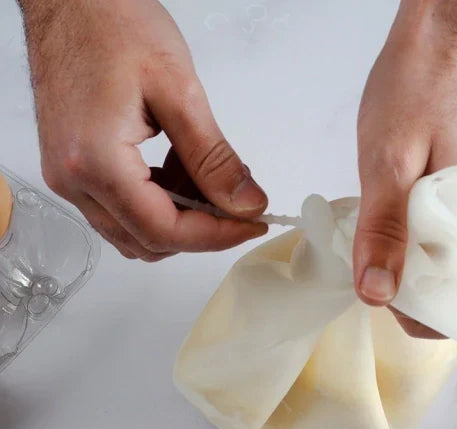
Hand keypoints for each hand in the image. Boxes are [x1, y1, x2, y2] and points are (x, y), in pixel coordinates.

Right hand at [19, 0, 267, 260]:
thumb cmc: (114, 25)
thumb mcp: (179, 91)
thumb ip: (214, 158)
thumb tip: (247, 204)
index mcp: (95, 162)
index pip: (163, 231)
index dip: (215, 236)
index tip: (253, 222)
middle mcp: (74, 181)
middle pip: (148, 241)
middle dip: (201, 230)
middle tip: (237, 202)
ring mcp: (69, 179)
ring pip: (135, 232)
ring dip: (181, 219)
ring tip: (209, 177)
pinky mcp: (74, 170)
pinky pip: (123, 211)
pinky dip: (160, 203)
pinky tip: (181, 170)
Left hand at [354, 0, 456, 337]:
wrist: (447, 33)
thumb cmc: (420, 87)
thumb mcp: (388, 161)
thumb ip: (384, 230)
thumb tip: (376, 294)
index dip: (431, 319)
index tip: (387, 298)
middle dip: (425, 300)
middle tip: (379, 270)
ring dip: (425, 275)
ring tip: (385, 248)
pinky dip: (430, 250)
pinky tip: (400, 229)